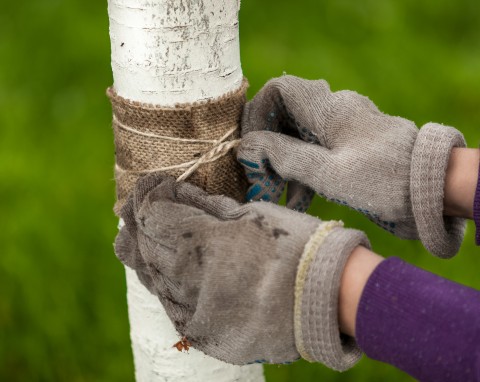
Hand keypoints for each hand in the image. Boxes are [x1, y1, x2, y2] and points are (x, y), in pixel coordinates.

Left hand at [115, 174, 368, 369]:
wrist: (328, 299)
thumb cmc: (296, 246)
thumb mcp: (252, 214)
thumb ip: (206, 208)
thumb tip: (173, 195)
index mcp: (205, 242)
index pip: (156, 214)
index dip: (148, 195)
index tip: (151, 184)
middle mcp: (192, 279)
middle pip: (146, 247)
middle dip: (136, 223)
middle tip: (130, 210)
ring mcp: (196, 311)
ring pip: (153, 279)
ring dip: (142, 257)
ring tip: (133, 240)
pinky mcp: (205, 334)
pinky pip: (170, 308)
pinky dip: (161, 288)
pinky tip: (158, 276)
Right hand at [238, 75, 465, 257]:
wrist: (434, 191)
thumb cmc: (384, 181)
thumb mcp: (329, 172)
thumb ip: (286, 156)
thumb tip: (247, 146)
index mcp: (330, 108)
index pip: (280, 89)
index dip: (258, 112)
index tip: (252, 145)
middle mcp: (336, 111)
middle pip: (287, 116)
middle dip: (268, 146)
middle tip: (261, 177)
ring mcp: (345, 127)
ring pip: (300, 136)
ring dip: (284, 163)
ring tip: (277, 195)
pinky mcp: (352, 145)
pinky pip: (318, 150)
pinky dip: (303, 170)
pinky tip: (298, 198)